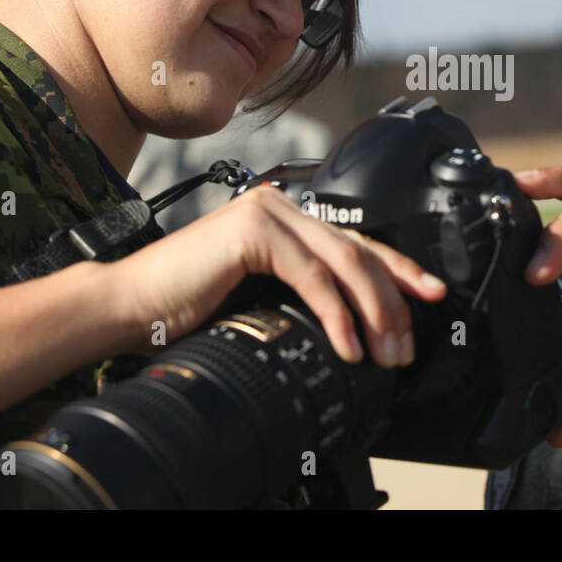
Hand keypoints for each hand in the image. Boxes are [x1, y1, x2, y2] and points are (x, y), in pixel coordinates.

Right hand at [112, 185, 447, 365]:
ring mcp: (268, 213)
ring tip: (385, 353)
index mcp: (286, 222)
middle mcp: (282, 208)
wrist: (129, 307)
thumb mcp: (259, 299)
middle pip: (361, 252)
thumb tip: (355, 326)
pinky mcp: (254, 230)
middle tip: (407, 344)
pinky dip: (337, 316)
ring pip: (346, 263)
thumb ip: (299, 295)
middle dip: (395, 301)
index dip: (399, 271)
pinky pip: (313, 277)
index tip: (432, 295)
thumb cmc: (184, 308)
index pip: (356, 244)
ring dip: (374, 313)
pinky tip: (348, 345)